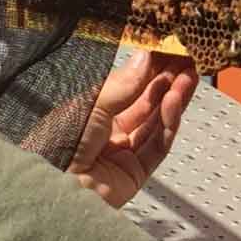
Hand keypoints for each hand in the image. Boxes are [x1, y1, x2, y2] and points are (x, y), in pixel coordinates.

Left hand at [68, 50, 197, 207]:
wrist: (51, 189)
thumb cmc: (56, 148)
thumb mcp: (89, 106)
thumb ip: (121, 86)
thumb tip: (143, 59)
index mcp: (93, 113)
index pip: (129, 87)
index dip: (150, 70)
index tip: (167, 51)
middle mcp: (110, 133)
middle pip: (147, 104)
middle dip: (167, 81)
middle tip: (186, 60)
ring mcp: (124, 153)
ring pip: (157, 123)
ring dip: (174, 99)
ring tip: (188, 76)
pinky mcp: (136, 173)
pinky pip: (158, 145)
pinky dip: (169, 123)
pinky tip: (174, 100)